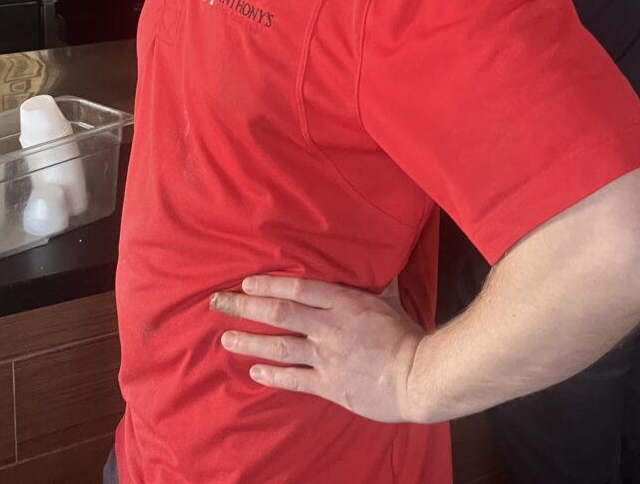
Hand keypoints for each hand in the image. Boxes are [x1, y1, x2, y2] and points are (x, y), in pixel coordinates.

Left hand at [210, 275, 428, 422]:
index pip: (297, 289)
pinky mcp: (330, 385)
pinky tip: (254, 371)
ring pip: (280, 345)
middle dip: (245, 307)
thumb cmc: (406, 335)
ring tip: (226, 338)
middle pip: (279, 313)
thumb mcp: (388, 298)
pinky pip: (295, 378)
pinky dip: (272, 375)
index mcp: (343, 302)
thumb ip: (373, 281)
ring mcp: (328, 356)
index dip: (268, 285)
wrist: (420, 375)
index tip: (246, 283)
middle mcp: (329, 326)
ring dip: (249, 341)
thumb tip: (378, 254)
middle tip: (219, 303)